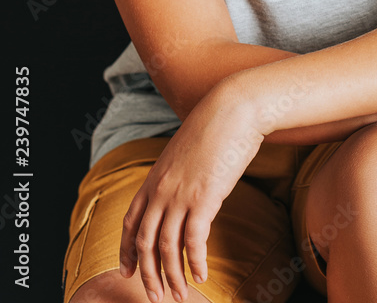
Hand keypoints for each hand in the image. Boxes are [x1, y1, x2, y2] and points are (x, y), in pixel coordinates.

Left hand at [119, 80, 262, 301]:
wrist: (233, 108)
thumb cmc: (216, 126)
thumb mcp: (186, 150)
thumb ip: (178, 173)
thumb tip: (183, 187)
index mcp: (154, 177)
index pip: (131, 221)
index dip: (127, 250)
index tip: (128, 272)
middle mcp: (161, 189)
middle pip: (145, 242)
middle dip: (148, 275)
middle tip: (155, 299)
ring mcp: (181, 194)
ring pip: (167, 247)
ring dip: (172, 277)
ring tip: (180, 296)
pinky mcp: (204, 198)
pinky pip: (194, 241)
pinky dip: (196, 263)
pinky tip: (202, 275)